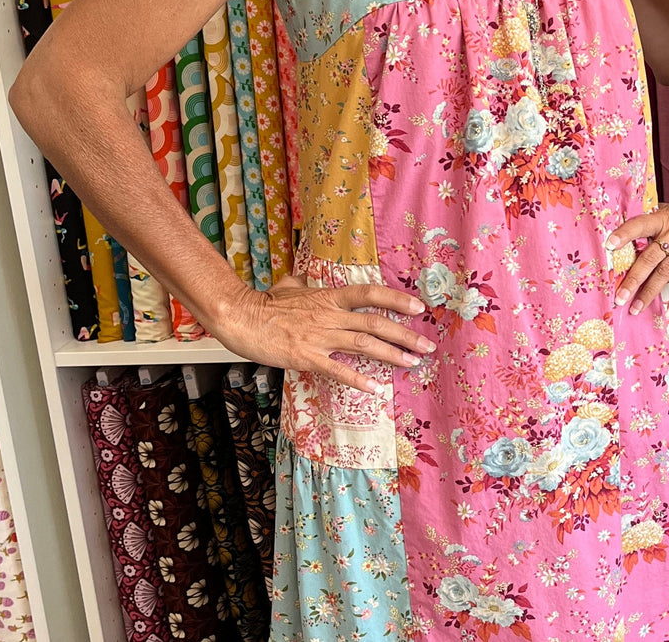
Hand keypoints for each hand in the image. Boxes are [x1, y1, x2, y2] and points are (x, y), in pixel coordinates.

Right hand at [210, 275, 434, 393]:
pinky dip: (358, 379)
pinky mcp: (307, 356)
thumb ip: (299, 284)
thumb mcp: (288, 287)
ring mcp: (320, 336)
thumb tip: (296, 278)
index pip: (371, 294)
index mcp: (329, 296)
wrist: (241, 317)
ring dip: (392, 355)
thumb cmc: (264, 304)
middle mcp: (330, 314)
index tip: (419, 308)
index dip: (396, 299)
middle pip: (376, 322)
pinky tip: (375, 389)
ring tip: (412, 363)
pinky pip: (338, 370)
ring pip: (364, 344)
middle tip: (427, 346)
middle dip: (405, 335)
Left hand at [605, 188, 668, 314]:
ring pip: (666, 272)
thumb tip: (629, 229)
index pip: (640, 225)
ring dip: (650, 292)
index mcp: (664, 219)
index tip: (609, 245)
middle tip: (620, 297)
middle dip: (633, 279)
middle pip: (650, 258)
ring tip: (637, 307)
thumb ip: (655, 221)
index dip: (625, 234)